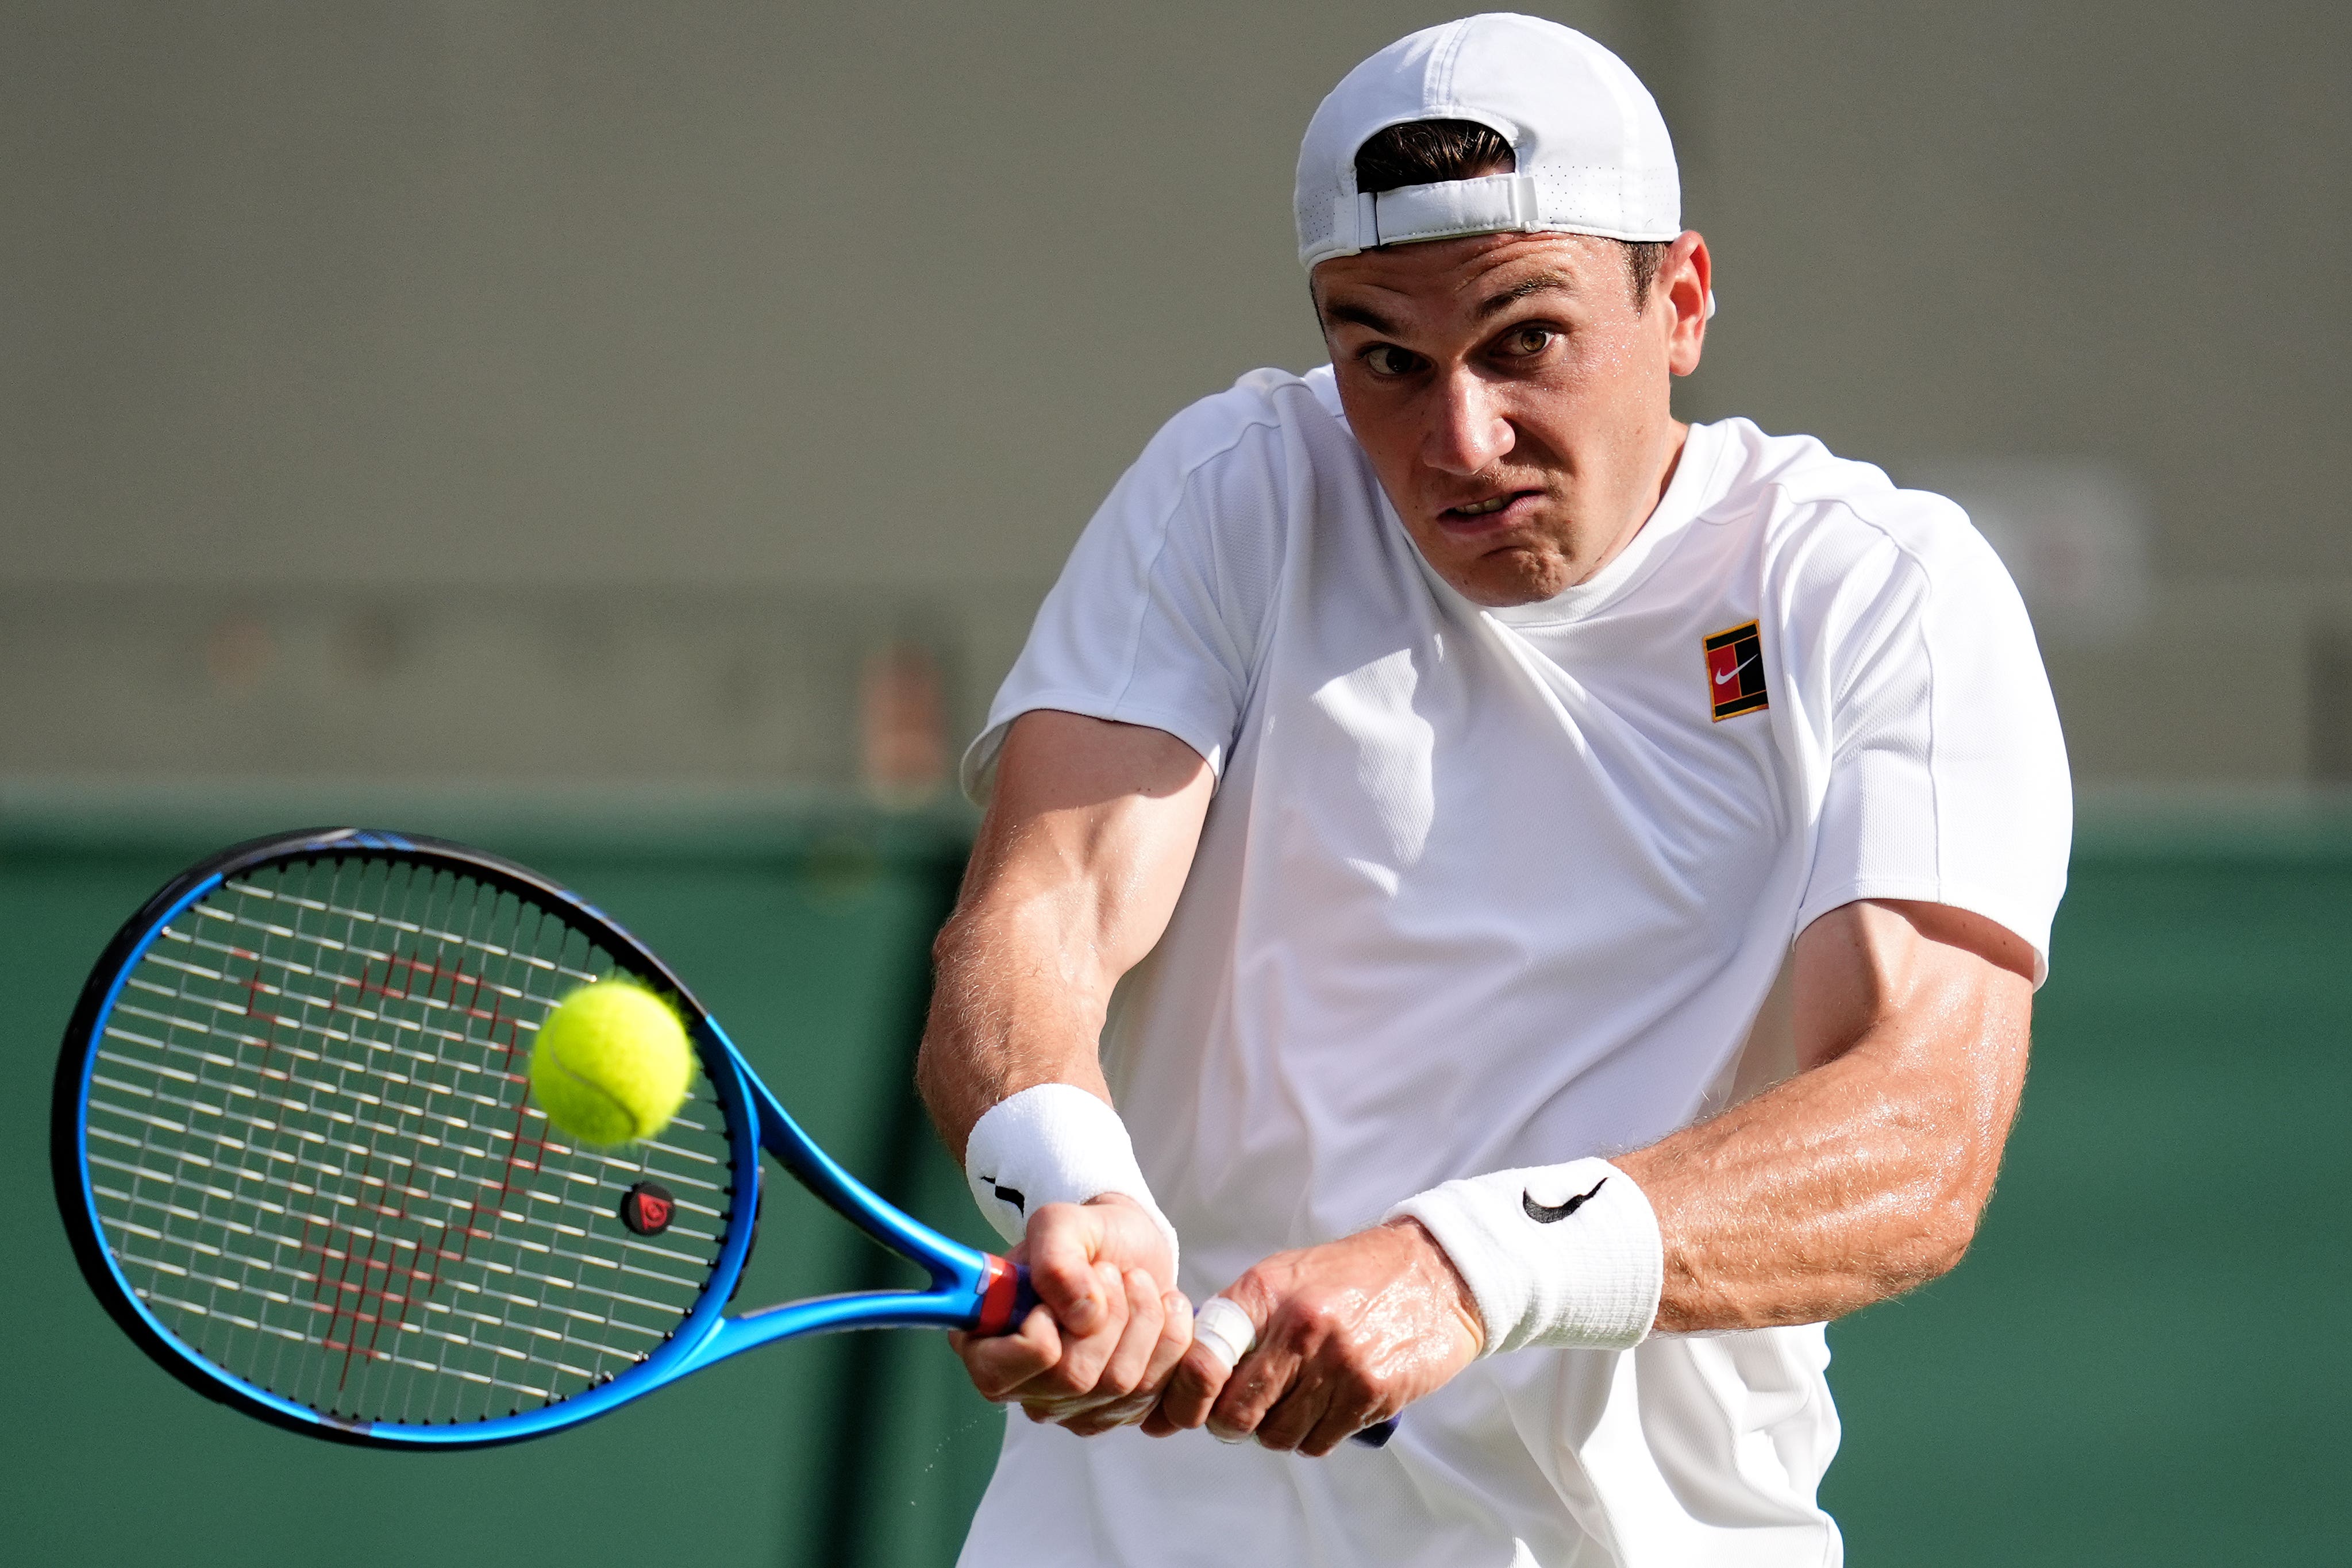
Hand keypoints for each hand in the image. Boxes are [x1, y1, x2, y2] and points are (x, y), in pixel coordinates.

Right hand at [947, 1194, 1194, 1434]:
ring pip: (1125, 1386)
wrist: (1131, 1248)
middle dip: (1109, 1313)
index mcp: (987, 1347)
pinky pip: (1166, 1403)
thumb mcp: (1060, 1224)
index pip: (998, 1374)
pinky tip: (1168, 1314)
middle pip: (1075, 1378)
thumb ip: (1056, 1260)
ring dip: (1147, 1319)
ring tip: (1139, 1284)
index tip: (1063, 1292)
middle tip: (1113, 1273)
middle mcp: (1029, 1389)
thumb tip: (1082, 1314)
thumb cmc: (1086, 1239)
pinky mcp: (1127, 1413)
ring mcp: (1079, 1409)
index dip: (1040, 1332)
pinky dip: (1181, 1352)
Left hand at [1145, 1218, 1482, 1456]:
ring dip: (1276, 1430)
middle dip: (1230, 1424)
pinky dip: (1314, 1435)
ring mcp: (1336, 1363)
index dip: (1189, 1394)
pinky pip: (1319, 1442)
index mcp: (1267, 1292)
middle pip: (1235, 1412)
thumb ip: (1241, 1317)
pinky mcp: (1370, 1392)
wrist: (1435, 1274)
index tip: (1191, 1404)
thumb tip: (1190, 1368)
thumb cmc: (1352, 1276)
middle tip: (1241, 1415)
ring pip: (1276, 1435)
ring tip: (1294, 1403)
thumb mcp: (1287, 1275)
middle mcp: (1298, 1327)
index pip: (1203, 1359)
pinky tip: (1326, 1408)